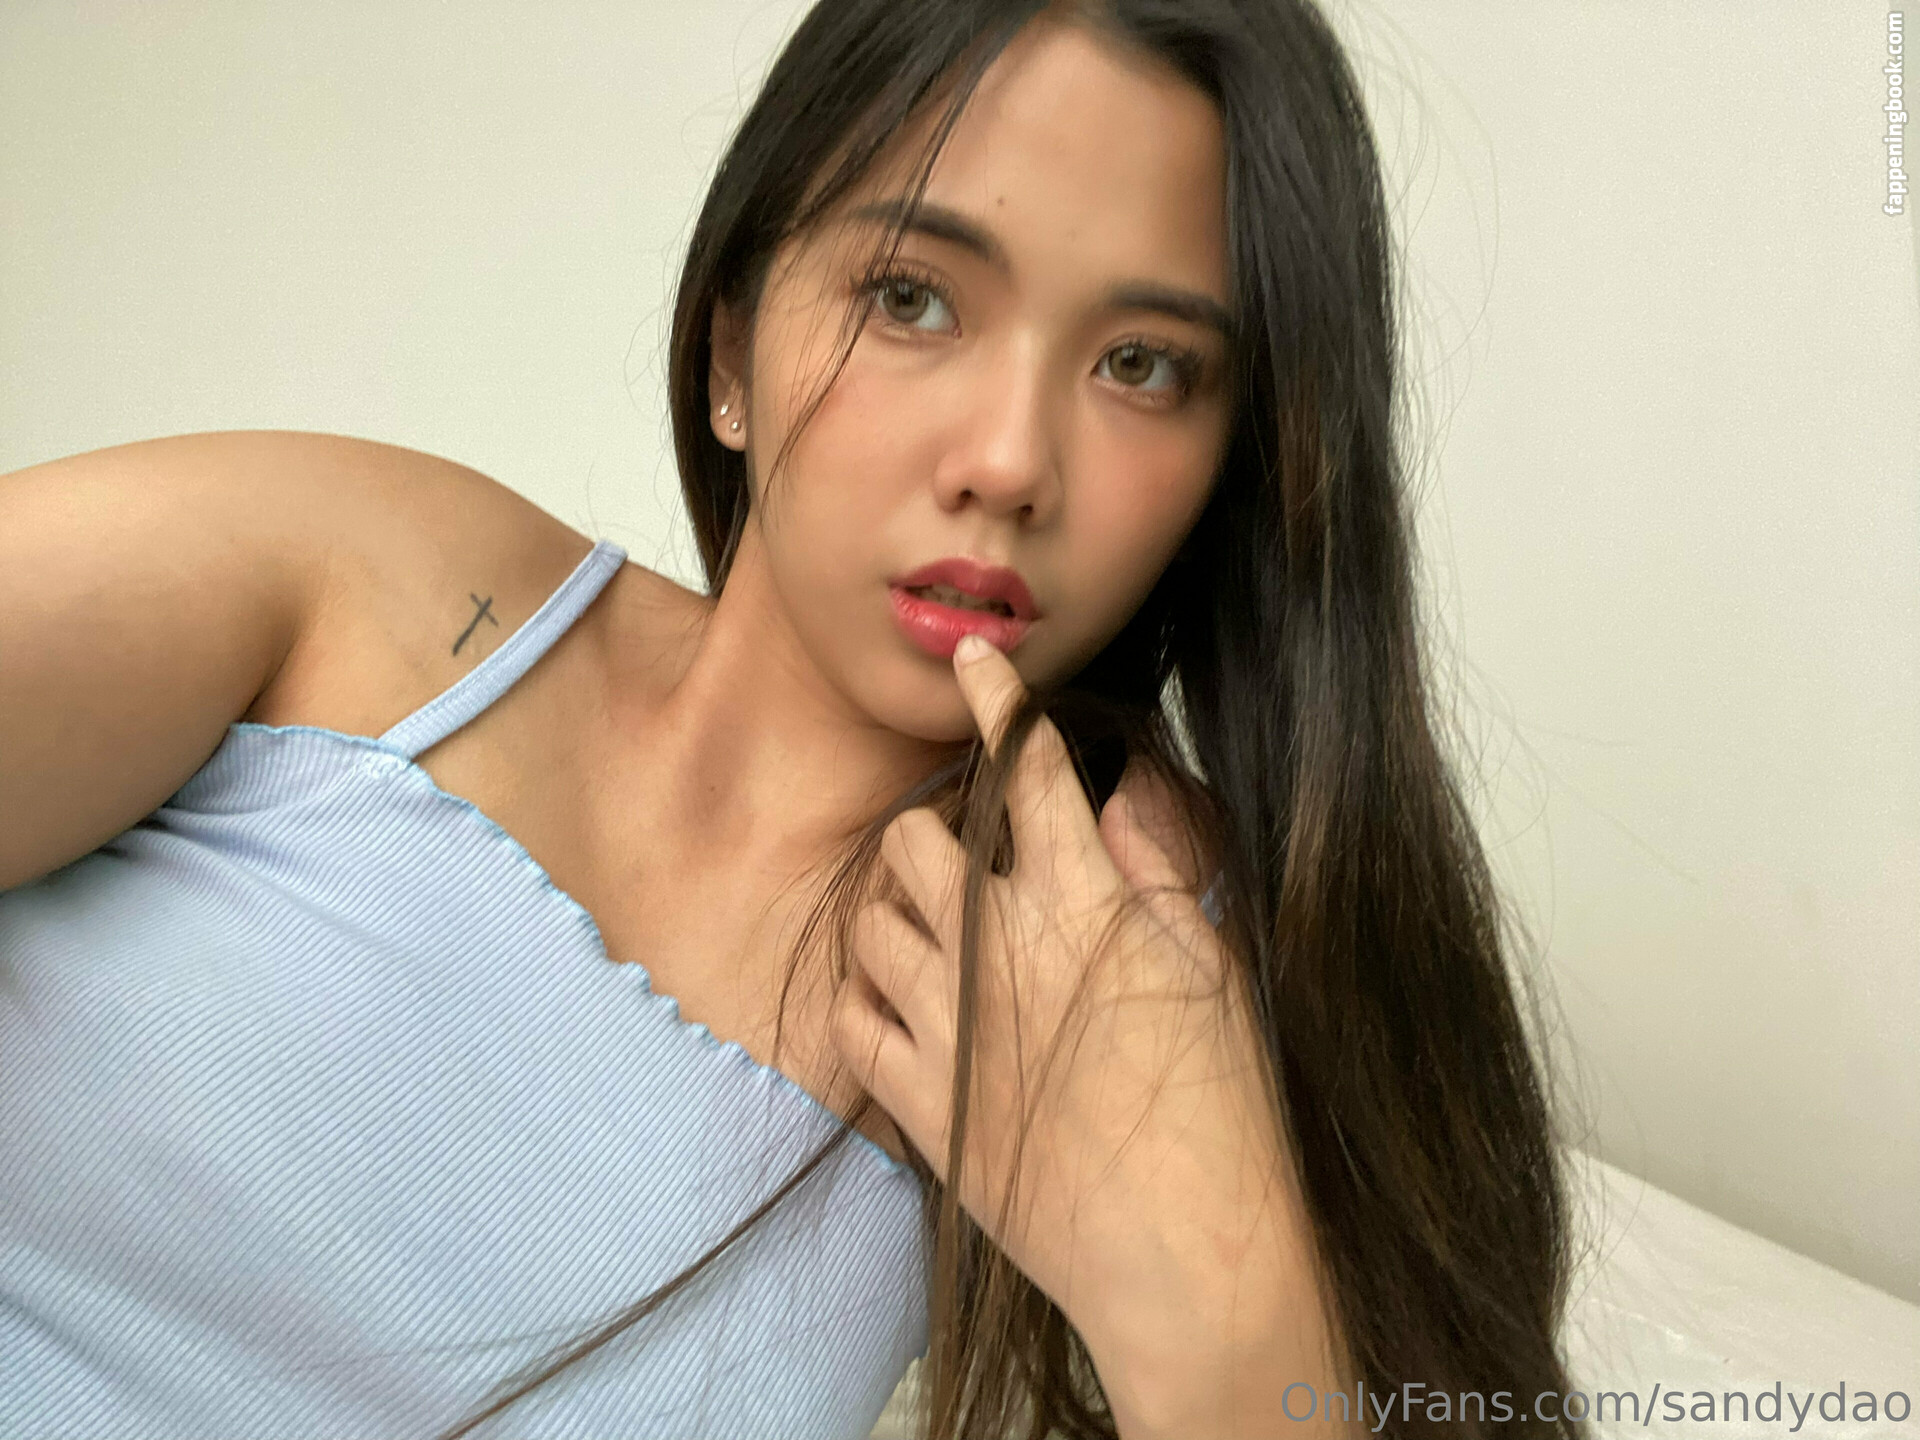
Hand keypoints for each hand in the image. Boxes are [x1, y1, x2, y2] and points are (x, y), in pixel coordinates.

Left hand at [828, 636, 1294, 1357]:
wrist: (1187, 1258)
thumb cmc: (1225, 1112)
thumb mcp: (1213, 968)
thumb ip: (1157, 868)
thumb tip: (1119, 794)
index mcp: (1083, 902)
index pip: (1030, 770)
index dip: (999, 702)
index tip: (975, 661)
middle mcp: (1000, 946)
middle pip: (917, 839)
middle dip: (937, 832)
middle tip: (970, 860)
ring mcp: (947, 1024)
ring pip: (871, 920)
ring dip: (897, 911)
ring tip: (936, 932)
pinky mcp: (917, 1099)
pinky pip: (851, 1015)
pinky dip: (867, 993)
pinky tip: (902, 1000)